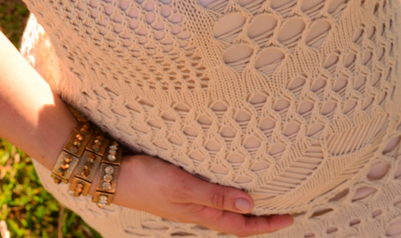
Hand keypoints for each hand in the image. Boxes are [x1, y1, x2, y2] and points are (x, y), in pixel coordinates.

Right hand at [112, 153, 294, 235]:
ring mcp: (186, 201)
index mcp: (200, 214)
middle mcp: (196, 210)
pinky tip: (227, 181)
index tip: (291, 219)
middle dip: (259, 217)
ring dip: (243, 205)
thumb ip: (215, 196)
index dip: (266, 225)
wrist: (110, 174)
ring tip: (263, 195)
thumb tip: (250, 205)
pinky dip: (225, 193)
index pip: (241, 226)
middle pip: (235, 219)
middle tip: (284, 207)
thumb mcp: (183, 187)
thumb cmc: (145, 180)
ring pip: (223, 208)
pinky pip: (209, 196)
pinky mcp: (177, 188)